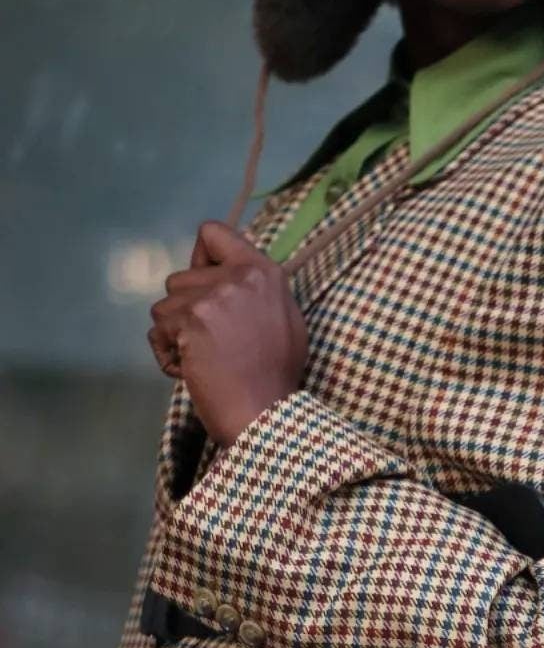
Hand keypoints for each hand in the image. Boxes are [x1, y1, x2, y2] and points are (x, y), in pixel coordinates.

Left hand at [148, 221, 307, 447]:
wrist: (265, 414)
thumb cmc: (275, 376)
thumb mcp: (282, 321)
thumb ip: (254, 292)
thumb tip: (226, 277)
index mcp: (264, 272)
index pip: (212, 233)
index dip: (200, 259)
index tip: (207, 285)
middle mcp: (238, 277)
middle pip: (180, 279)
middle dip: (186, 311)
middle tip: (213, 342)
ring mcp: (213, 298)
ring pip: (164, 307)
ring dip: (176, 335)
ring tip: (206, 360)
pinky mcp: (190, 322)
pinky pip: (157, 333)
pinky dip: (168, 356)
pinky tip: (193, 371)